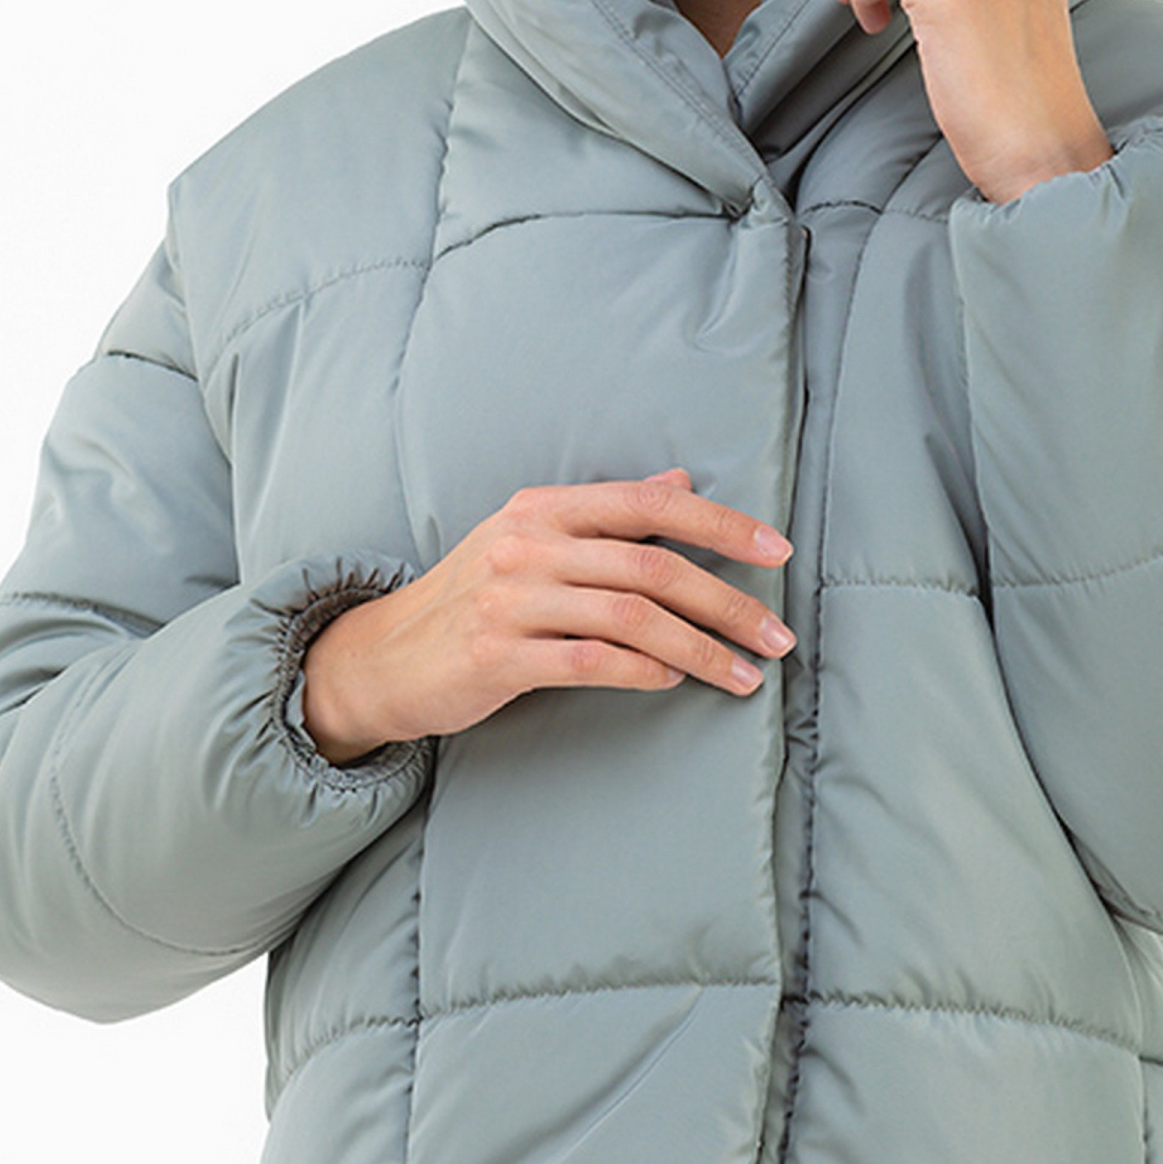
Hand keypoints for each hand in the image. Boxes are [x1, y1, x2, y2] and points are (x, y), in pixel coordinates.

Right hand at [300, 470, 793, 764]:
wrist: (384, 657)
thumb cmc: (476, 599)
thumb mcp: (535, 540)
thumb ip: (608, 514)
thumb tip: (682, 482)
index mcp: (544, 508)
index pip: (649, 504)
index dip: (722, 525)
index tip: (778, 552)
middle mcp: (527, 545)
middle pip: (653, 566)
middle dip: (728, 603)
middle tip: (776, 637)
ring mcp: (509, 600)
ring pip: (631, 617)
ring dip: (701, 650)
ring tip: (743, 675)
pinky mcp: (497, 656)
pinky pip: (590, 661)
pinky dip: (643, 671)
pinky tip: (673, 681)